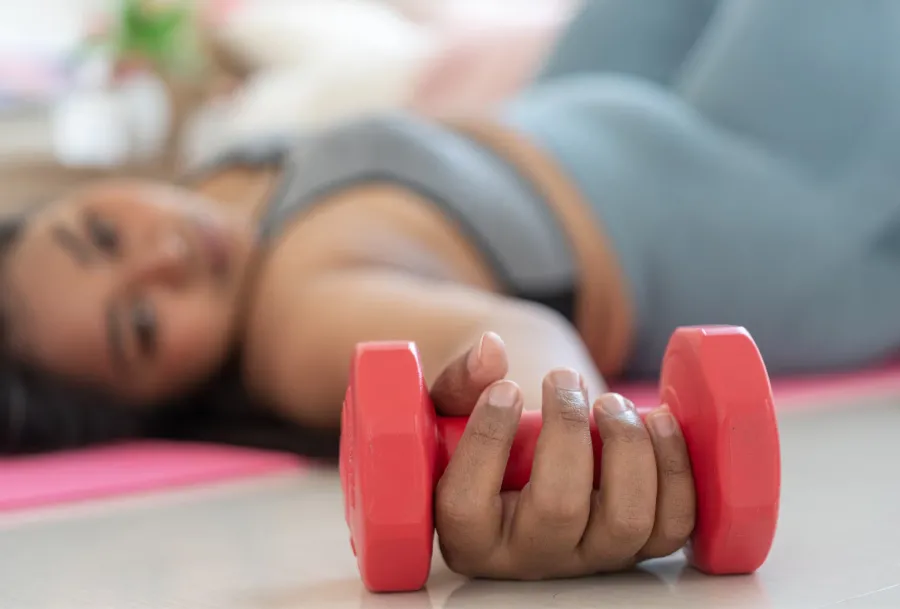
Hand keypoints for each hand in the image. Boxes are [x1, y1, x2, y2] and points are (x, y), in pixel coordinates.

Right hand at [429, 332, 695, 579]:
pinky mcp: (639, 546)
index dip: (487, 441)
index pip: (465, 507)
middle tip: (563, 379)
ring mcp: (590, 556)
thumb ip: (460, 381)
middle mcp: (531, 557)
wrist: (534, 451)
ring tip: (611, 401)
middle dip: (568, 430)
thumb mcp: (454, 410)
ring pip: (626, 519)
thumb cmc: (486, 432)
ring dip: (627, 446)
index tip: (506, 389)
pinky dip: (675, 468)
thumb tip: (490, 352)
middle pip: (558, 509)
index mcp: (469, 536)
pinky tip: (657, 421)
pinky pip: (674, 523)